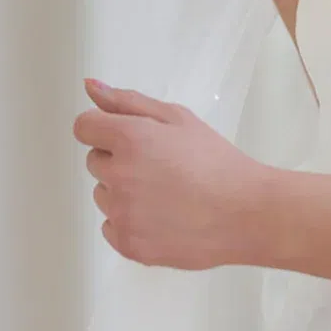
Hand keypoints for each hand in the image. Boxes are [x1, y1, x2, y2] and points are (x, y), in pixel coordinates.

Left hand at [75, 78, 270, 268]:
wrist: (246, 214)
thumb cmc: (217, 162)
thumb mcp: (179, 119)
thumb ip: (128, 102)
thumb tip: (89, 86)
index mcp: (130, 138)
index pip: (84, 127)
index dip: (105, 130)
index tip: (130, 139)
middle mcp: (118, 175)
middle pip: (95, 162)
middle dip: (119, 160)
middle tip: (160, 168)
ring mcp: (121, 213)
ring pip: (103, 195)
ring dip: (123, 192)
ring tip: (166, 195)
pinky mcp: (127, 244)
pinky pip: (111, 227)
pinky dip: (130, 223)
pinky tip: (163, 218)